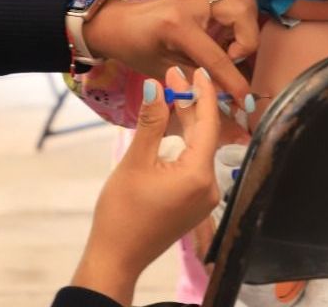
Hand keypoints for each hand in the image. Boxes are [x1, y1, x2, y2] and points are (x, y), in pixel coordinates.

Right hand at [73, 67, 220, 304]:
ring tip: (172, 95)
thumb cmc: (122, 211)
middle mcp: (210, 186)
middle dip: (191, 105)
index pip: (208, 123)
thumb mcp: (135, 161)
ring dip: (187, 123)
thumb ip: (151, 122)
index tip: (193, 70)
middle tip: (174, 76)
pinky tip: (173, 127)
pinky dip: (185, 143)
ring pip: (200, 149)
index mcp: (199, 175)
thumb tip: (157, 85)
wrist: (117, 257)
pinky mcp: (195, 203)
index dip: (201, 93)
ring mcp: (205, 197)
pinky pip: (195, 164)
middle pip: (205, 135)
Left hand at [83, 0, 257, 109]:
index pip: (217, 56)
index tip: (246, 101)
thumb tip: (228, 98)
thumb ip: (197, 83)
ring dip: (247, 18)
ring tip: (233, 38)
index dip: (235, 83)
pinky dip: (242, 5)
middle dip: (246, 39)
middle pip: (240, 11)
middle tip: (231, 56)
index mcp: (178, 25)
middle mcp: (192, 1)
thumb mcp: (163, 71)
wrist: (118, 22)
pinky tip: (230, 26)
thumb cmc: (135, 47)